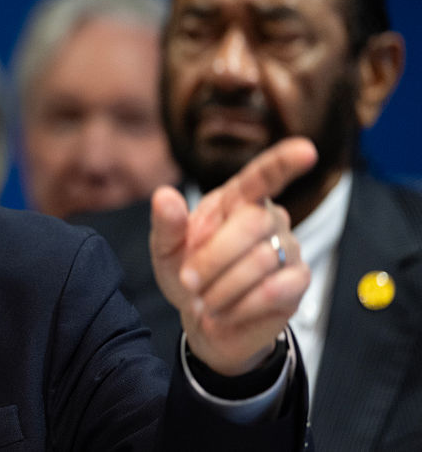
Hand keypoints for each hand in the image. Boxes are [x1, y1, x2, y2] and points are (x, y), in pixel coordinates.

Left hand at [150, 137, 315, 375]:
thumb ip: (167, 223)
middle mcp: (269, 218)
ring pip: (262, 260)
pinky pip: (276, 290)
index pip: (263, 175)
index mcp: (235, 200)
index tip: (305, 150)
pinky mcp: (298, 282)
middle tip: (188, 282)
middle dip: (213, 258)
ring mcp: (288, 249)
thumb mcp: (166, 249)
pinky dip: (241, 306)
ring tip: (204, 302)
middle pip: (252, 224)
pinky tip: (225, 312)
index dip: (283, 162)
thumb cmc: (187, 273)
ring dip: (222, 288)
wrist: (204, 320)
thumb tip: (164, 195)